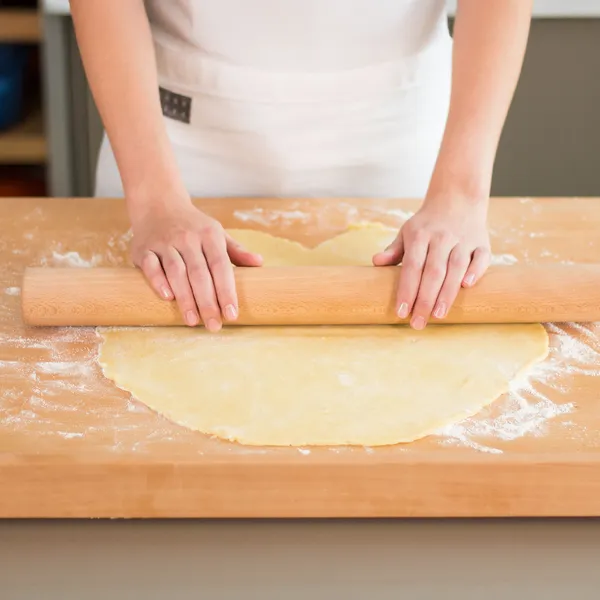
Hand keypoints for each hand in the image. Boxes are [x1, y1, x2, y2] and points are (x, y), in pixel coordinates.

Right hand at [130, 196, 261, 330]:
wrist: (158, 204)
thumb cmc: (193, 226)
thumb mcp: (217, 233)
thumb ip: (236, 250)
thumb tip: (259, 263)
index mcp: (209, 235)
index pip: (221, 266)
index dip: (227, 291)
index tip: (232, 314)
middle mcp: (187, 238)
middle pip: (199, 274)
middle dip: (208, 302)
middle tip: (214, 326)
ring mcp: (164, 242)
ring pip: (176, 272)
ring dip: (185, 298)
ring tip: (193, 321)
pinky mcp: (144, 248)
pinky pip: (151, 266)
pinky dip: (158, 281)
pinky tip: (167, 298)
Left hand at [373, 197, 489, 328]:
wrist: (457, 198)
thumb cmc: (427, 224)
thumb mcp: (407, 232)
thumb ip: (393, 250)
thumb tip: (376, 262)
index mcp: (420, 236)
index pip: (412, 266)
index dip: (406, 290)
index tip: (401, 312)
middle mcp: (442, 237)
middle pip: (433, 272)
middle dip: (425, 299)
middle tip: (418, 323)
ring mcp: (463, 239)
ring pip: (456, 267)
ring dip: (448, 292)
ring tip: (439, 315)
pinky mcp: (482, 242)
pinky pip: (481, 257)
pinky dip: (476, 271)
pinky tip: (467, 286)